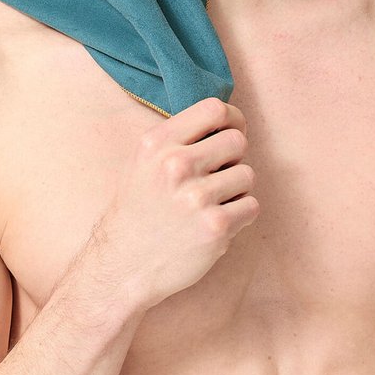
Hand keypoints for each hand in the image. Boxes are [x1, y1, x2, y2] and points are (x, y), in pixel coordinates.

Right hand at [87, 96, 258, 310]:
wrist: (123, 265)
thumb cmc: (138, 212)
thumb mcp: (143, 163)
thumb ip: (178, 139)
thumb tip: (228, 121)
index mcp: (157, 144)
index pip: (214, 108)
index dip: (232, 120)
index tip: (229, 134)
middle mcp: (175, 165)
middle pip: (237, 140)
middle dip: (233, 159)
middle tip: (216, 178)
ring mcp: (196, 197)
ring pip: (247, 175)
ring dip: (236, 190)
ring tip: (211, 205)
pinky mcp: (215, 226)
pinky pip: (251, 206)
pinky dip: (240, 216)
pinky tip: (216, 223)